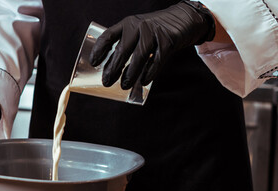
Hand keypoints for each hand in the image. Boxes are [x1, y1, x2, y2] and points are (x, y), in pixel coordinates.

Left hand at [89, 1, 214, 88]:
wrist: (184, 18)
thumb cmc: (155, 29)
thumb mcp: (138, 30)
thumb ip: (126, 43)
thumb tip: (112, 69)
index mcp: (127, 23)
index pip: (108, 36)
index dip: (99, 50)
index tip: (93, 63)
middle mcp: (139, 26)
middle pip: (122, 50)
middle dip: (113, 68)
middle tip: (106, 82)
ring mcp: (154, 33)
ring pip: (139, 58)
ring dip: (130, 74)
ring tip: (124, 85)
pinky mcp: (168, 41)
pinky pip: (156, 61)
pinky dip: (149, 73)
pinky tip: (143, 81)